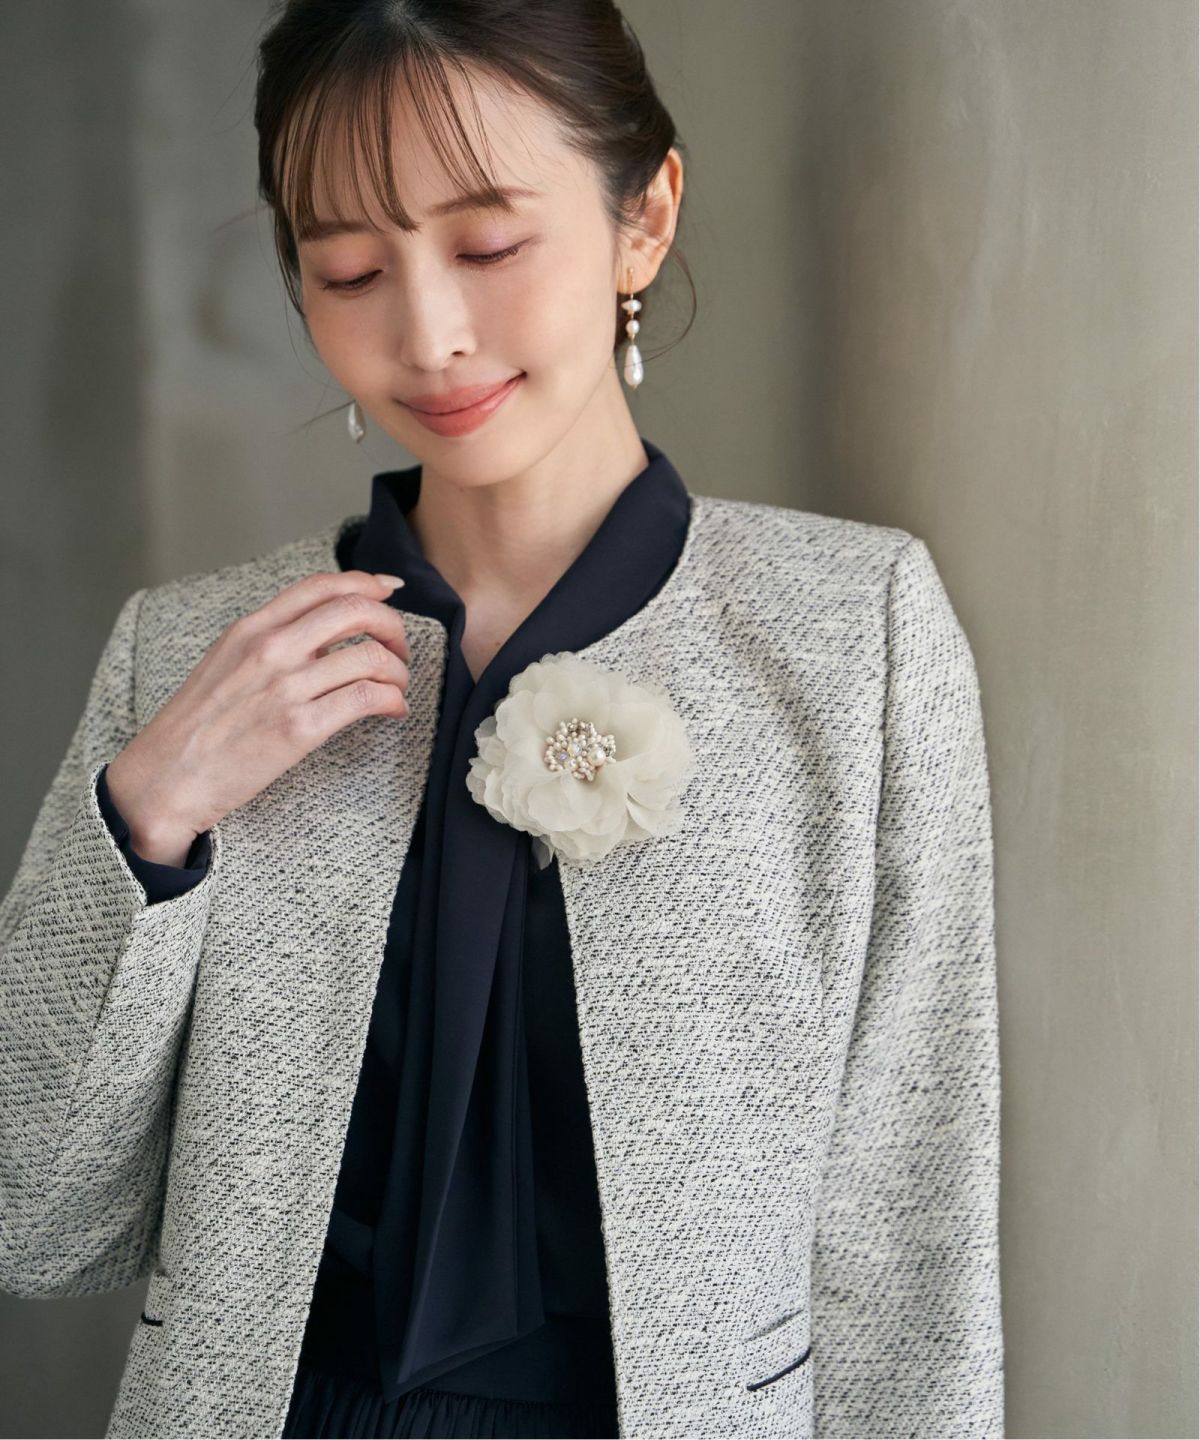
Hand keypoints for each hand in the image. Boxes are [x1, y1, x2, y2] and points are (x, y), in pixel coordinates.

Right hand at [106, 570, 411, 850]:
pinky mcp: (301, 728)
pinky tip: (393, 711)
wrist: (165, 780)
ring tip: (396, 688)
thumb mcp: (224, 663)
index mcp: (250, 629)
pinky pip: (368, 698)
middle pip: (355, 612)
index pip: (319, 587)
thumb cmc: (195, 728)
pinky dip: (394, 701)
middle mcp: (270, 649)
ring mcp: (286, 687)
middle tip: (398, 650)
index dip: (364, 583)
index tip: (390, 591)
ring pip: (371, 657)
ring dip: (398, 672)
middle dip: (392, 627)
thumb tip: (321, 634)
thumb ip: (269, 643)